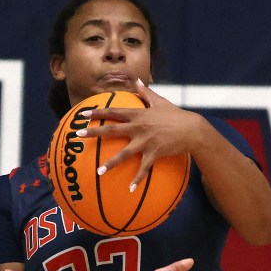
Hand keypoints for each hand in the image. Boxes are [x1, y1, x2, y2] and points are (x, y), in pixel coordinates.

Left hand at [78, 79, 201, 190]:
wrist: (192, 129)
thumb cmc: (175, 115)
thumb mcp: (160, 101)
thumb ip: (146, 92)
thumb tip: (138, 80)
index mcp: (138, 115)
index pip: (114, 112)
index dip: (98, 112)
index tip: (83, 114)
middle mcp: (139, 127)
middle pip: (112, 130)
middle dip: (94, 132)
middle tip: (78, 135)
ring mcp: (146, 141)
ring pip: (124, 153)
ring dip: (111, 163)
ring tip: (98, 172)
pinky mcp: (154, 153)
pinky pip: (143, 169)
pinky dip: (137, 180)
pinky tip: (130, 190)